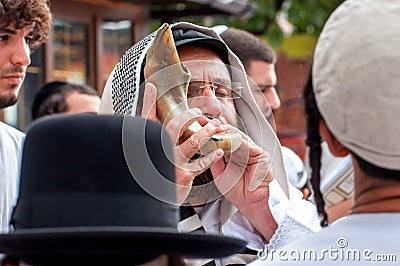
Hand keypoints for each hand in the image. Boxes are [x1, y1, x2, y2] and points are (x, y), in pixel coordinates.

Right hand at [142, 83, 223, 203]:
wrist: (150, 204)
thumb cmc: (149, 179)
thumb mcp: (145, 160)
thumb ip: (149, 143)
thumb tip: (149, 129)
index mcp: (146, 146)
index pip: (145, 120)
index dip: (148, 102)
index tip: (151, 88)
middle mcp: (157, 153)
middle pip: (174, 127)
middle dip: (188, 116)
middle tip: (197, 111)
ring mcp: (171, 164)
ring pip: (193, 141)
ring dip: (206, 132)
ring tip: (215, 126)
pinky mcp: (183, 176)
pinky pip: (201, 162)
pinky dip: (211, 156)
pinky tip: (218, 150)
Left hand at [210, 129, 276, 240]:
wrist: (250, 203)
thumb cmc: (236, 190)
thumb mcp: (219, 173)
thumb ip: (214, 160)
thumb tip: (208, 146)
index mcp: (233, 153)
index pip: (222, 139)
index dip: (212, 133)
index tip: (201, 127)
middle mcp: (243, 150)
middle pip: (230, 135)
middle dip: (219, 129)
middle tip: (208, 125)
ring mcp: (253, 151)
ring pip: (239, 138)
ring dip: (228, 134)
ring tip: (217, 131)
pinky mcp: (262, 156)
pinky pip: (250, 146)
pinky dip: (240, 143)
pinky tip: (231, 141)